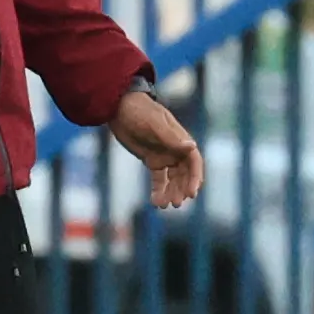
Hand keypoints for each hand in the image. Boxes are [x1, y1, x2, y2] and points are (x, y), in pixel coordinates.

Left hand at [108, 91, 204, 209]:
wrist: (119, 107)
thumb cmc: (139, 111)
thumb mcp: (154, 124)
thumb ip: (171, 138)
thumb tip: (191, 147)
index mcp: (180, 140)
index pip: (194, 162)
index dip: (194, 178)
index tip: (191, 193)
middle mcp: (175, 149)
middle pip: (184, 174)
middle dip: (182, 189)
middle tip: (176, 203)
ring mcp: (164, 156)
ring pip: (173, 179)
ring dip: (171, 192)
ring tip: (165, 206)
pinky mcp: (151, 160)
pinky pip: (159, 180)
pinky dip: (159, 191)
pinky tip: (156, 202)